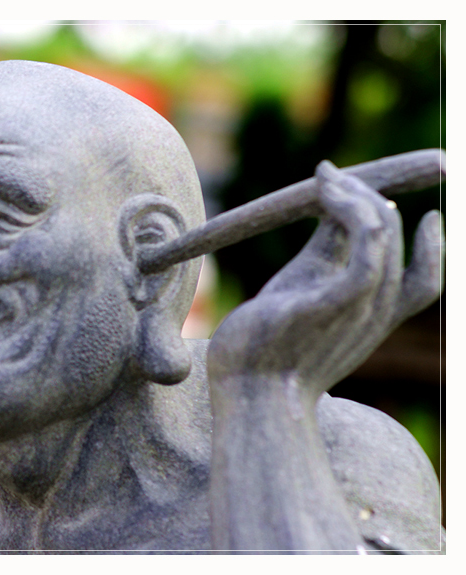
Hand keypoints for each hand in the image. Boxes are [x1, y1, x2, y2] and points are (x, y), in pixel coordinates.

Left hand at [208, 161, 442, 401]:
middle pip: (396, 239)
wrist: (248, 398)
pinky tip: (329, 190)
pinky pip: (366, 245)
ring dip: (355, 194)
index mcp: (369, 320)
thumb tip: (327, 214)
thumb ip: (318, 262)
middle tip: (333, 177)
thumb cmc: (261, 356)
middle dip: (369, 197)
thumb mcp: (298, 300)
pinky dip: (355, 210)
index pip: (424, 282)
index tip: (423, 215)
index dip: (432, 247)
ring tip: (324, 175)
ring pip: (380, 232)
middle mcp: (374, 313)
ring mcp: (359, 307)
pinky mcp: (335, 302)